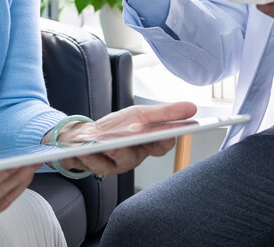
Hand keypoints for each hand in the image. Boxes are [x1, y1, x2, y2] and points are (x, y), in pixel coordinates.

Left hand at [51, 101, 196, 176]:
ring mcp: (108, 164)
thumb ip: (165, 113)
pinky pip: (86, 164)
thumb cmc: (116, 127)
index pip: (159, 147)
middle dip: (127, 151)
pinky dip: (83, 157)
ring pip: (107, 165)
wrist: (85, 136)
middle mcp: (128, 158)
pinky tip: (81, 149)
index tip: (168, 135)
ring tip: (95, 146)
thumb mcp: (141, 115)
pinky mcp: (89, 166)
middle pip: (132, 158)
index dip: (164, 142)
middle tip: (125, 142)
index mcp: (144, 146)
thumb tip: (192, 107)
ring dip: (100, 156)